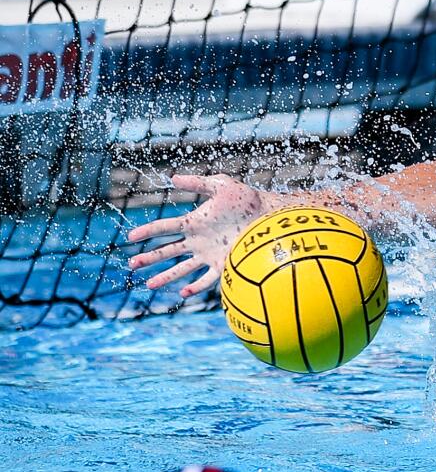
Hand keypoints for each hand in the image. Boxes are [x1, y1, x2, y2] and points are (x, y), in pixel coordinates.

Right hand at [126, 174, 271, 297]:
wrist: (268, 216)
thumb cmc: (246, 200)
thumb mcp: (221, 186)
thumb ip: (198, 182)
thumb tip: (173, 178)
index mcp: (194, 222)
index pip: (165, 228)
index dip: (148, 232)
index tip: (131, 237)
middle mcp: (198, 240)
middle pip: (168, 251)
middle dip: (149, 258)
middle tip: (132, 265)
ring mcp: (209, 254)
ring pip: (182, 268)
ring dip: (165, 276)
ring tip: (148, 285)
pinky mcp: (224, 265)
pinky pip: (207, 280)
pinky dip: (195, 287)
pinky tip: (183, 293)